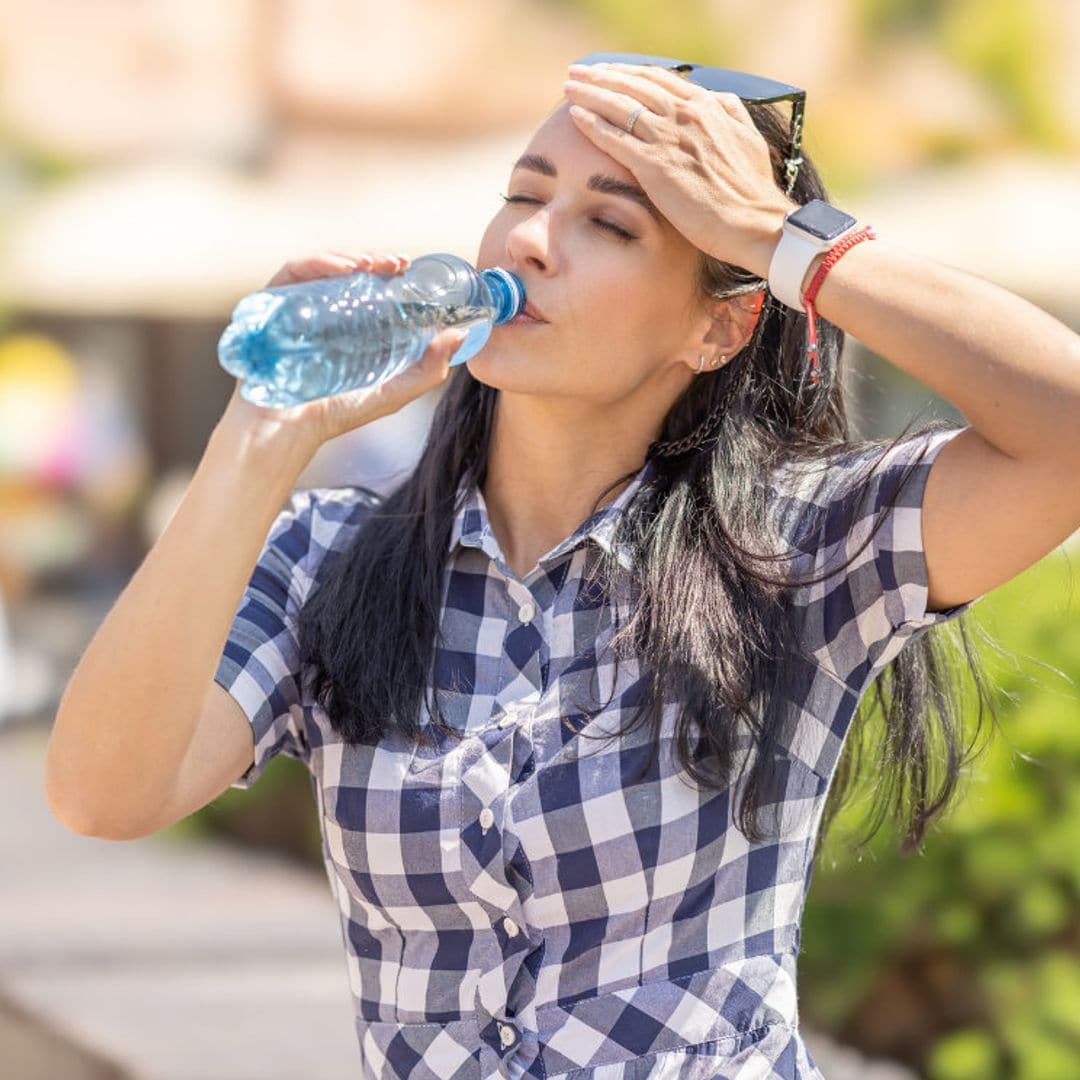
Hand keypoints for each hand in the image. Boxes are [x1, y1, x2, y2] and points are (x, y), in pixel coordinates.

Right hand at [218, 250, 466, 453]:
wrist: (285, 430)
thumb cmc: (335, 413)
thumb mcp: (392, 392)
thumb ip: (429, 370)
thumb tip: (462, 334)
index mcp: (351, 325)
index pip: (372, 286)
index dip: (392, 273)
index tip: (411, 268)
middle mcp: (324, 310)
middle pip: (349, 271)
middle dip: (376, 260)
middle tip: (398, 263)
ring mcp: (298, 305)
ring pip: (325, 265)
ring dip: (351, 256)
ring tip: (374, 264)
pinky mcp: (272, 303)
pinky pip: (295, 272)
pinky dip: (319, 262)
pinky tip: (344, 269)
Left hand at [562, 62, 796, 276]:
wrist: (754, 223)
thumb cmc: (752, 191)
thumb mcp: (747, 139)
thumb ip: (729, 113)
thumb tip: (717, 97)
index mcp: (708, 106)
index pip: (660, 79)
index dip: (630, 73)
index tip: (609, 72)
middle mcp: (686, 115)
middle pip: (634, 85)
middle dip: (602, 76)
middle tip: (577, 72)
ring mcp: (670, 139)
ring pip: (621, 106)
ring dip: (590, 93)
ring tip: (569, 88)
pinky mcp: (656, 167)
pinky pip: (616, 139)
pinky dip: (594, 125)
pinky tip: (576, 117)